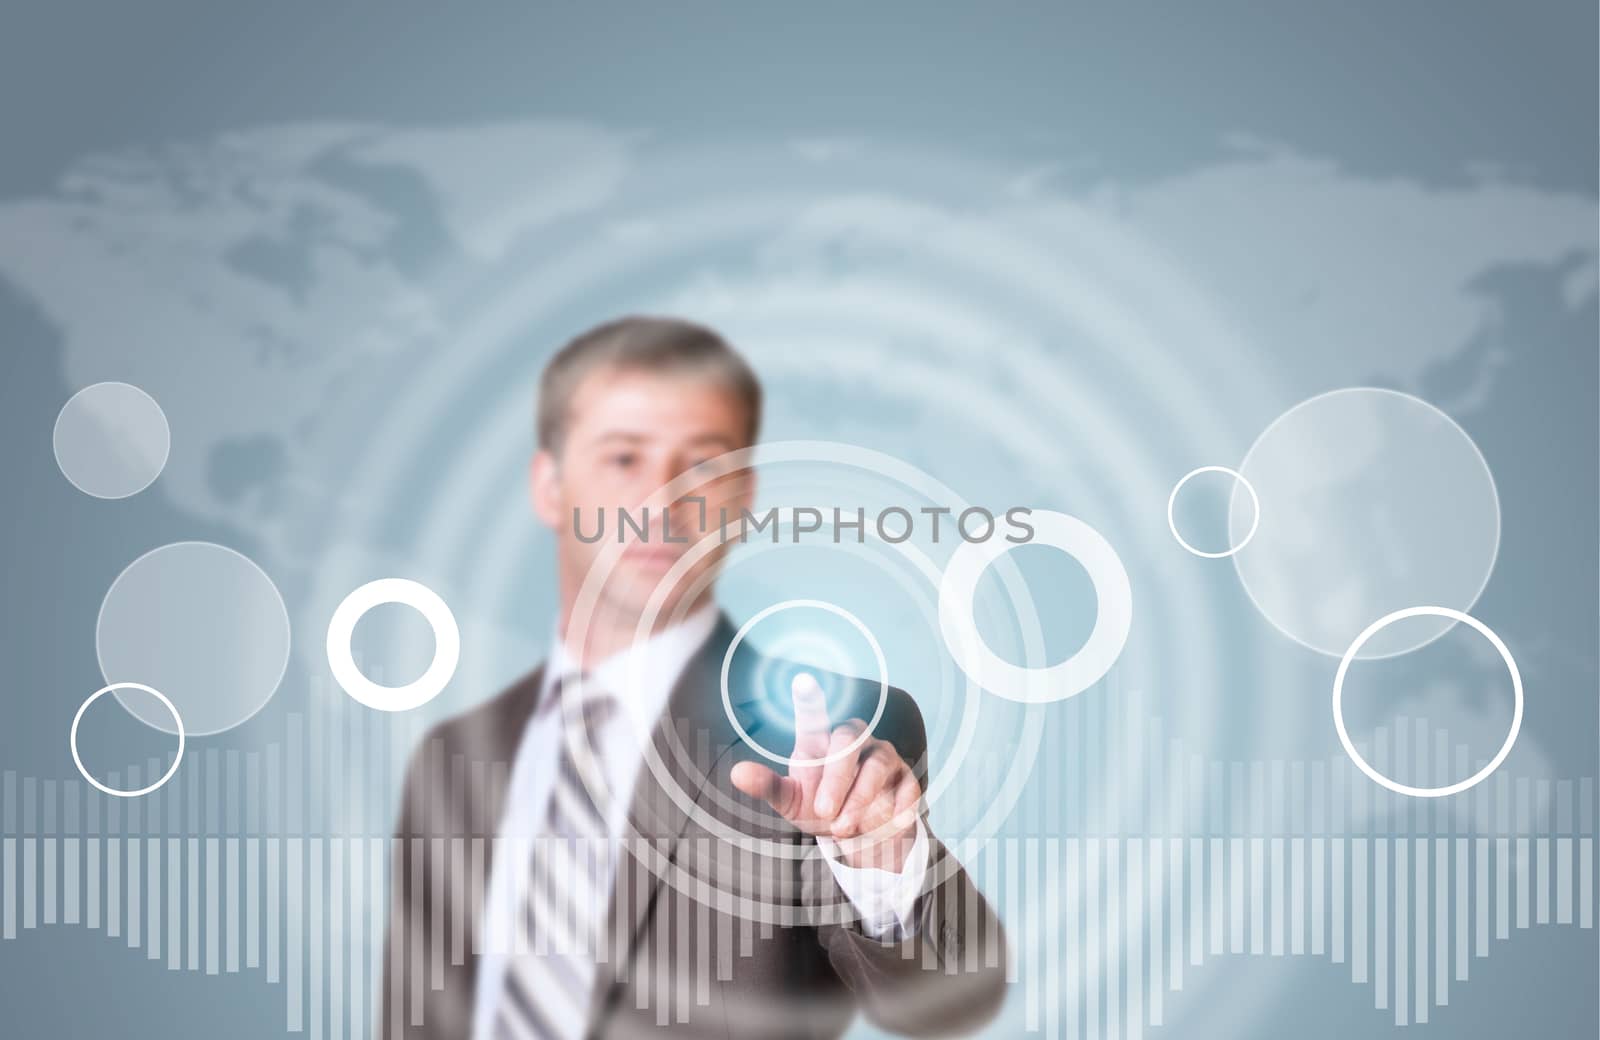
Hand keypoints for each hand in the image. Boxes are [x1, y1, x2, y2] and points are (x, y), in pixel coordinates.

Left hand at [730, 672, 921, 871]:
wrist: (860, 837)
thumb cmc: (821, 809)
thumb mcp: (791, 802)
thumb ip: (767, 786)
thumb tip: (736, 774)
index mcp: (820, 742)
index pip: (814, 716)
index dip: (809, 699)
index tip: (802, 680)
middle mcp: (853, 741)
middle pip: (848, 740)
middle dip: (837, 777)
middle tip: (824, 811)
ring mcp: (883, 757)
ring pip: (877, 764)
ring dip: (860, 798)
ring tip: (843, 828)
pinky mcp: (906, 779)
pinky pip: (906, 787)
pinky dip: (895, 808)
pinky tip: (886, 825)